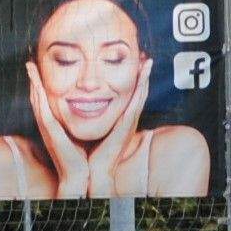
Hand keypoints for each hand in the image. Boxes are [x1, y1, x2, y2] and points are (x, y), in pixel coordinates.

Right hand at [20, 67, 93, 197]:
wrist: (80, 176)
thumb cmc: (82, 158)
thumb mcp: (78, 135)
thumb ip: (77, 123)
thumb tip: (87, 110)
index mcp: (53, 125)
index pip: (45, 101)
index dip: (40, 85)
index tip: (40, 70)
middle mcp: (47, 125)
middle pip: (37, 98)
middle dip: (33, 80)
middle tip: (30, 63)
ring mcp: (47, 129)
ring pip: (36, 102)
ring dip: (33, 84)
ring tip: (30, 68)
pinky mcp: (51, 134)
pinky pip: (42, 112)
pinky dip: (39, 98)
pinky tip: (37, 87)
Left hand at [92, 68, 154, 194]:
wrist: (93, 172)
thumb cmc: (90, 155)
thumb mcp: (92, 132)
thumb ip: (91, 121)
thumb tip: (81, 109)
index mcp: (119, 121)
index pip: (129, 96)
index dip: (134, 81)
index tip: (135, 64)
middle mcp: (127, 120)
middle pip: (139, 92)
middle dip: (144, 75)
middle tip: (147, 57)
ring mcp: (129, 123)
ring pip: (140, 95)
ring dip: (146, 78)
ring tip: (148, 62)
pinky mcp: (127, 126)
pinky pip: (136, 104)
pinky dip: (141, 90)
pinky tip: (143, 78)